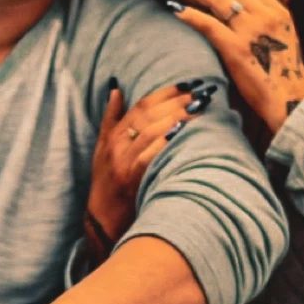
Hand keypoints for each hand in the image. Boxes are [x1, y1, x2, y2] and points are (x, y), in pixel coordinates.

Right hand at [87, 77, 216, 254]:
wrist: (101, 219)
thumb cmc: (106, 182)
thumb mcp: (102, 148)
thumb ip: (110, 118)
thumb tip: (116, 90)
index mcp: (112, 136)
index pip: (140, 106)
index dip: (165, 93)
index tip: (188, 85)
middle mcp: (116, 146)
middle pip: (148, 115)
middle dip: (177, 101)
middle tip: (201, 93)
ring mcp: (122, 163)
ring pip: (150, 132)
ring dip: (176, 118)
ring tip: (199, 109)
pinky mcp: (130, 180)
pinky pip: (148, 156)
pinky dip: (164, 143)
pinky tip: (181, 133)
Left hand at [163, 0, 303, 133]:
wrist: (291, 102)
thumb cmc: (282, 78)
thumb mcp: (280, 40)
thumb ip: (264, 22)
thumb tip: (239, 8)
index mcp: (278, 12)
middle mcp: (266, 16)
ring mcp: (252, 32)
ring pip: (219, 0)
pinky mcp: (238, 50)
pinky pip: (209, 25)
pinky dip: (190, 14)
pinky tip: (175, 8)